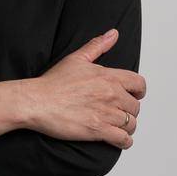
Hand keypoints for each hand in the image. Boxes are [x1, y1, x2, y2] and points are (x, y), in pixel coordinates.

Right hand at [22, 29, 145, 147]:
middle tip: (120, 113)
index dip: (139, 91)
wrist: (37, 102)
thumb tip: (114, 34)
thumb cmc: (53, 82)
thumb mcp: (77, 58)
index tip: (134, 95)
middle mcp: (111, 95)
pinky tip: (118, 139)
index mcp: (108, 77)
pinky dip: (124, 141)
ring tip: (119, 127)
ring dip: (127, 127)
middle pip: (135, 107)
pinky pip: (123, 139)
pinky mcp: (98, 130)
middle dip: (129, 111)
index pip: (139, 84)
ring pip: (131, 124)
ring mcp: (106, 113)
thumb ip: (98, 46)